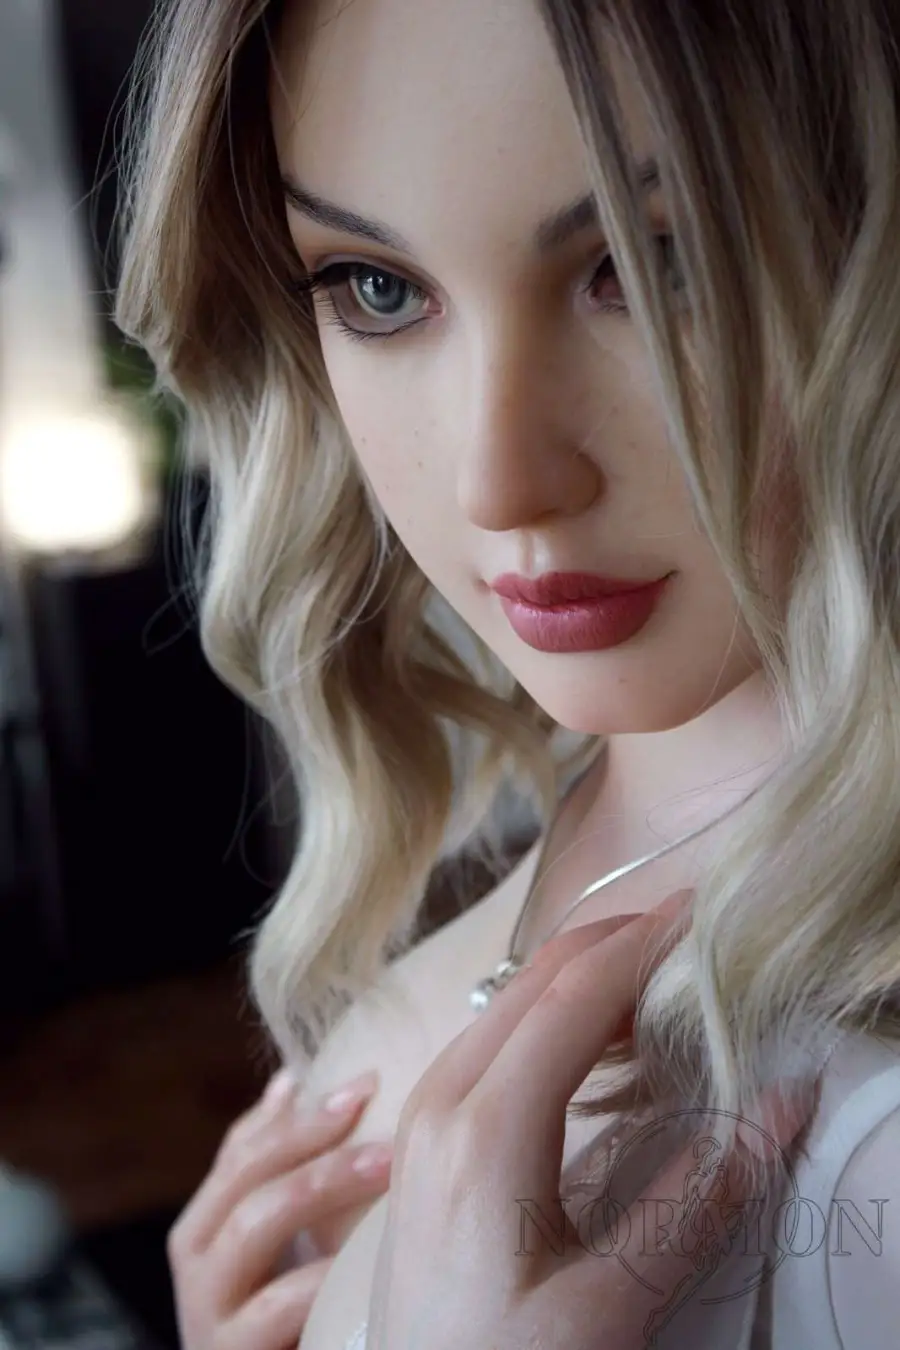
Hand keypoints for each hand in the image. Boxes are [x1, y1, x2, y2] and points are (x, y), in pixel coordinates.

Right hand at [168, 1067, 391, 1349]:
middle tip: (374, 1106)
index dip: (302, 1109)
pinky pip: (275, 1306)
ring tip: (386, 1162)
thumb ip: (278, 1168)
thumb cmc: (281, 1319)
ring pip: (254, 1222)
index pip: (244, 1146)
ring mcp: (207, 1308)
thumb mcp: (278, 1240)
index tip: (366, 1081)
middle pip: (247, 1172)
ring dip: (323, 1182)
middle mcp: (198, 1257)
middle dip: (313, 1133)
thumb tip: (291, 1079)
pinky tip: (365, 1255)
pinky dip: (319, 1275)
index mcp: (207, 1221)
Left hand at [368, 892, 812, 1349]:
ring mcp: (424, 1110)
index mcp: (483, 1129)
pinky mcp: (427, 1130)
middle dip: (615, 941)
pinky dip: (551, 1011)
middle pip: (534, 978)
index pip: (574, 996)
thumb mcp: (610, 1305)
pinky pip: (491, 1035)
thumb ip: (697, 1201)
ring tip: (659, 980)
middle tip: (692, 934)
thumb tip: (779, 1104)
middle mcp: (441, 1098)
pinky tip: (597, 1039)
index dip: (641, 943)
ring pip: (509, 1001)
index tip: (702, 914)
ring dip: (583, 975)